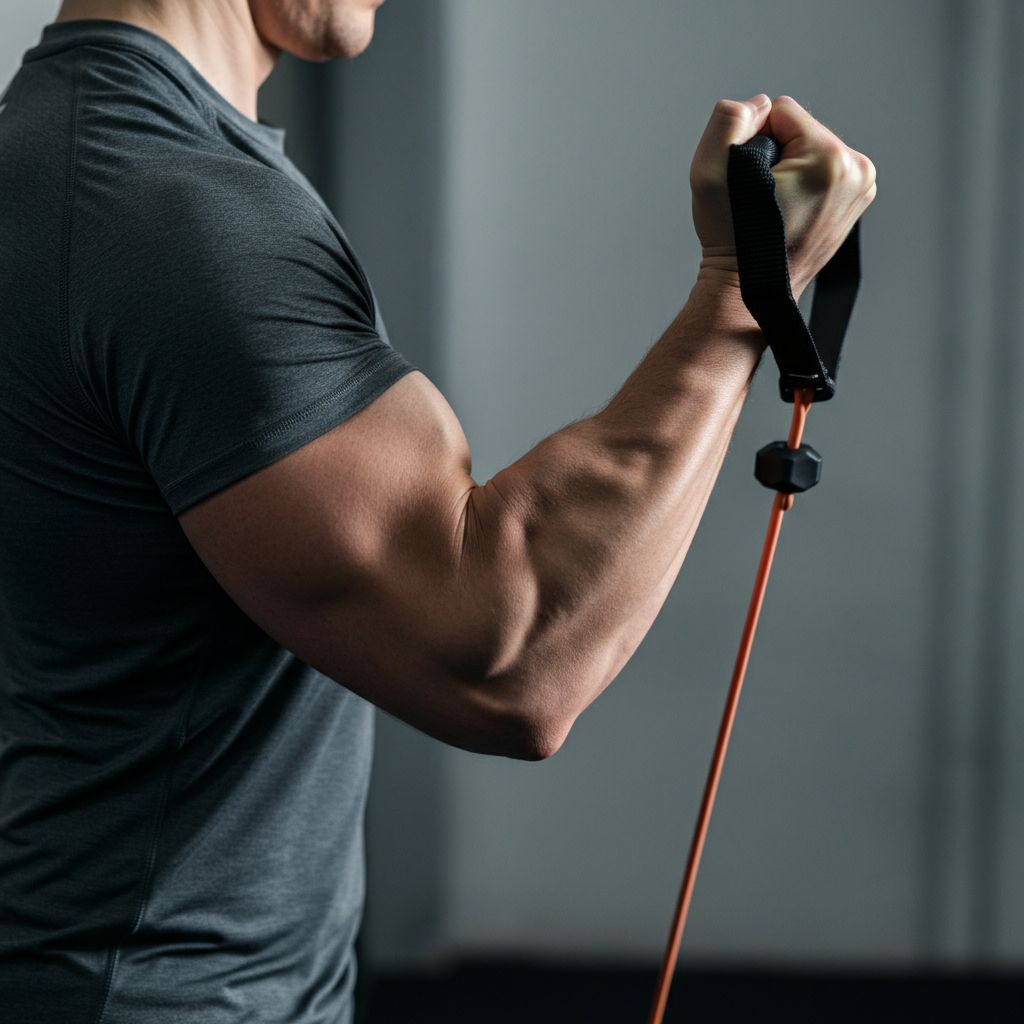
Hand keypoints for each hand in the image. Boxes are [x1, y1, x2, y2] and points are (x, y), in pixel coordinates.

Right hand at [690, 94, 875, 295]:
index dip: (754, 140)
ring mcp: (861, 188)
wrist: (749, 289)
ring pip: (810, 148)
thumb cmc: (732, 241)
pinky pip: (822, 169)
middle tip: (760, 198)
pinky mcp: (856, 200)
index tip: (750, 180)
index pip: (781, 110)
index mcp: (829, 160)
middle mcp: (855, 171)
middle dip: (775, 155)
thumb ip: (729, 119)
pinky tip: (787, 210)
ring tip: (773, 206)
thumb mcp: (709, 172)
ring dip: (788, 169)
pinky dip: (802, 183)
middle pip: (800, 129)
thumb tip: (759, 106)